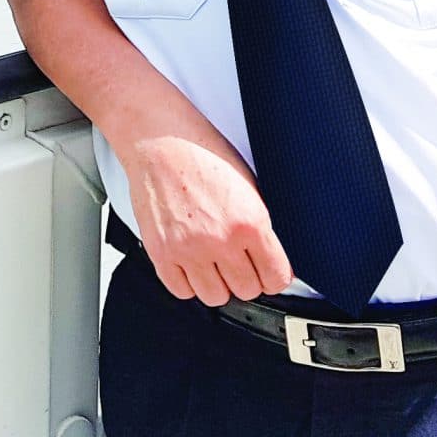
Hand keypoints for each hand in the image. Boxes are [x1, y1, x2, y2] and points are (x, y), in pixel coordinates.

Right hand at [119, 131, 293, 304]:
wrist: (160, 140)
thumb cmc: (202, 153)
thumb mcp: (249, 186)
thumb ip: (261, 226)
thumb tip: (272, 259)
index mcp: (250, 222)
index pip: (276, 278)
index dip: (274, 275)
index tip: (268, 271)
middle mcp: (220, 239)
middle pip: (246, 290)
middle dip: (245, 277)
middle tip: (237, 260)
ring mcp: (188, 249)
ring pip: (215, 297)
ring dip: (217, 282)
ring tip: (212, 261)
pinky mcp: (161, 252)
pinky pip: (181, 291)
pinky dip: (188, 281)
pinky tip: (191, 261)